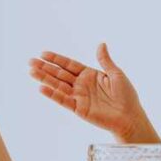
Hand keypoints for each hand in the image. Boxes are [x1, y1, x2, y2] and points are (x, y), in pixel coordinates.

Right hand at [29, 43, 149, 140]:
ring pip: (58, 85)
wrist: (129, 116)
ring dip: (45, 78)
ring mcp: (79, 96)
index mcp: (90, 74)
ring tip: (31, 71)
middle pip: (60, 74)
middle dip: (45, 67)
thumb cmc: (126, 96)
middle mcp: (81, 85)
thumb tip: (100, 44)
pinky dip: (52, 94)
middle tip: (30, 61)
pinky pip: (63, 100)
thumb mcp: (116, 74)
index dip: (56, 59)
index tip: (43, 53)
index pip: (69, 65)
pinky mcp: (79, 108)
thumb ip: (105, 60)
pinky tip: (42, 88)